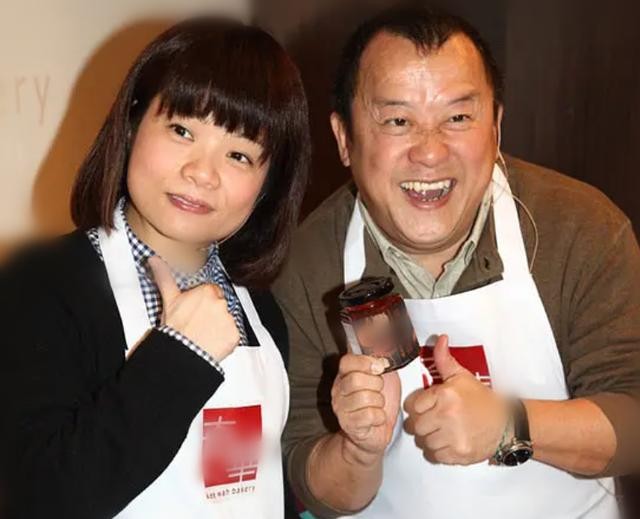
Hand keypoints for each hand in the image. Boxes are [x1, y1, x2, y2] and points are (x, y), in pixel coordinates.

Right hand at [148, 256, 239, 361]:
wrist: (182, 351)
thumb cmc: (175, 327)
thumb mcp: (169, 299)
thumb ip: (164, 276)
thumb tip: (154, 260)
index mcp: (208, 291)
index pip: (212, 292)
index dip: (204, 302)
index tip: (197, 309)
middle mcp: (221, 303)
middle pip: (220, 305)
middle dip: (212, 312)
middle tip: (199, 323)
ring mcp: (229, 319)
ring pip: (227, 320)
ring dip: (219, 325)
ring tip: (205, 333)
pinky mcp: (235, 335)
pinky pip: (233, 335)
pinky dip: (226, 339)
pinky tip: (213, 341)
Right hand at [331, 354, 400, 462]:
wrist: (375, 432)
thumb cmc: (379, 403)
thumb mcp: (383, 376)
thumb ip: (381, 360)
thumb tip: (383, 340)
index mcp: (345, 374)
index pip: (347, 361)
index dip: (365, 362)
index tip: (380, 366)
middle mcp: (339, 389)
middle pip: (356, 379)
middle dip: (376, 384)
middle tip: (379, 391)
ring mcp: (341, 408)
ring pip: (365, 397)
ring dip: (379, 402)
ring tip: (377, 405)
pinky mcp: (349, 424)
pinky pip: (370, 415)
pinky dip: (379, 417)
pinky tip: (376, 417)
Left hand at [403, 335, 508, 464]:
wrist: (507, 424)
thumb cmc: (482, 400)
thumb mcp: (462, 376)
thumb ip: (444, 359)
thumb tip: (440, 339)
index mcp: (445, 395)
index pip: (412, 405)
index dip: (419, 406)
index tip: (428, 406)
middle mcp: (447, 416)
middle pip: (415, 425)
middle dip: (422, 423)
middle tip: (434, 419)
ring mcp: (453, 437)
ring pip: (423, 442)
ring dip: (429, 438)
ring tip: (442, 431)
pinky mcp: (458, 455)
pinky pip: (434, 456)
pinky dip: (438, 452)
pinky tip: (448, 442)